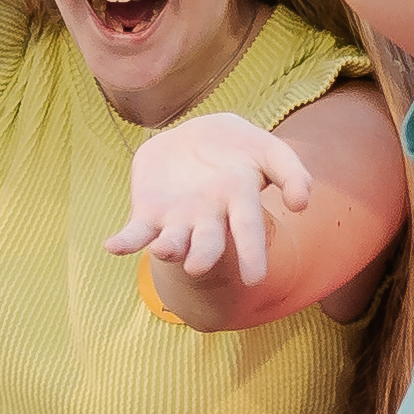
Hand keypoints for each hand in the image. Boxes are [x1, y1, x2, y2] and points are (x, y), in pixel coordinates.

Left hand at [107, 111, 320, 291]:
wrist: (198, 135)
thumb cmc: (239, 148)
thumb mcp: (269, 150)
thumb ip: (291, 172)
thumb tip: (301, 204)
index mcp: (238, 202)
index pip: (248, 229)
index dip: (252, 253)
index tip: (255, 278)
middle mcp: (208, 218)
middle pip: (206, 242)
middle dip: (203, 256)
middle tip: (198, 268)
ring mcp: (177, 218)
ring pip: (172, 240)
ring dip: (166, 247)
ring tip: (162, 250)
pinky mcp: (149, 212)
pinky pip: (136, 232)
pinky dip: (124, 241)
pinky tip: (112, 246)